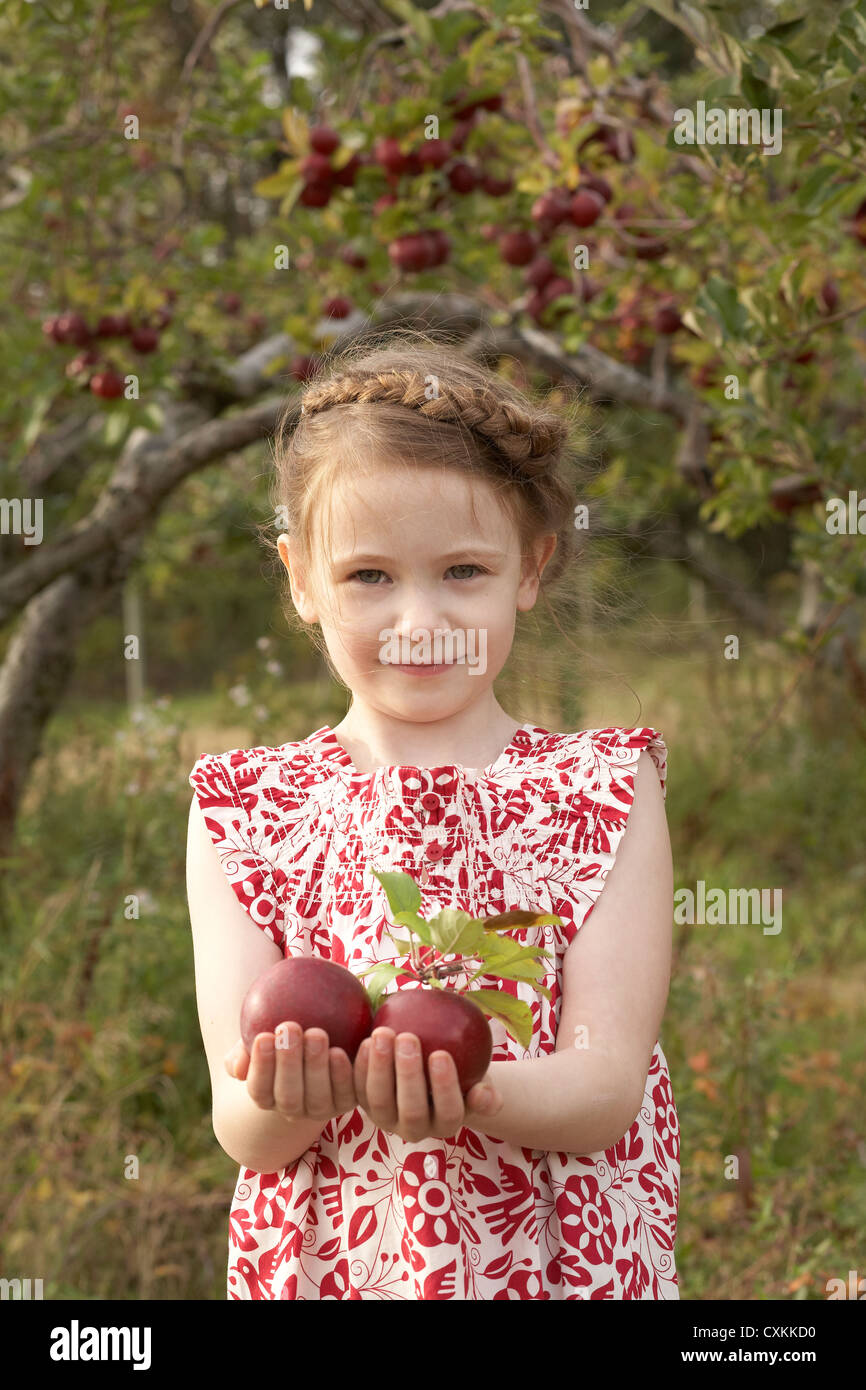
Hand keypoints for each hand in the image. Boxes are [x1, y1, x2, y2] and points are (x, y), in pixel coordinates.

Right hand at [224, 1024, 357, 1124]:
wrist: (326, 1038)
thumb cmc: (284, 1034)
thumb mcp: (263, 1037)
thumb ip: (244, 1050)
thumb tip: (237, 1067)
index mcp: (268, 1096)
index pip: (260, 1089)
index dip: (261, 1066)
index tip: (264, 1035)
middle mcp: (294, 1109)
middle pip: (289, 1097)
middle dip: (287, 1064)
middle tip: (289, 1027)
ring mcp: (322, 1108)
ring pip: (318, 1097)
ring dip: (316, 1066)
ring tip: (316, 1033)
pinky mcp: (350, 1101)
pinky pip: (350, 1090)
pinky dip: (349, 1070)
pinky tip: (351, 1045)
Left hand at [353, 1027, 503, 1142]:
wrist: (431, 1071)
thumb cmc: (463, 1072)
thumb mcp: (480, 1081)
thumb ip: (486, 1093)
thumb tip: (484, 1093)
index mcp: (446, 1125)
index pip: (448, 1112)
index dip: (444, 1087)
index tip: (441, 1054)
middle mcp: (415, 1129)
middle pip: (411, 1109)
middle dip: (408, 1074)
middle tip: (408, 1037)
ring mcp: (386, 1118)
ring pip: (379, 1100)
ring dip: (379, 1067)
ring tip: (383, 1033)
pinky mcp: (364, 1104)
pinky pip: (357, 1089)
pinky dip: (358, 1067)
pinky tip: (364, 1040)